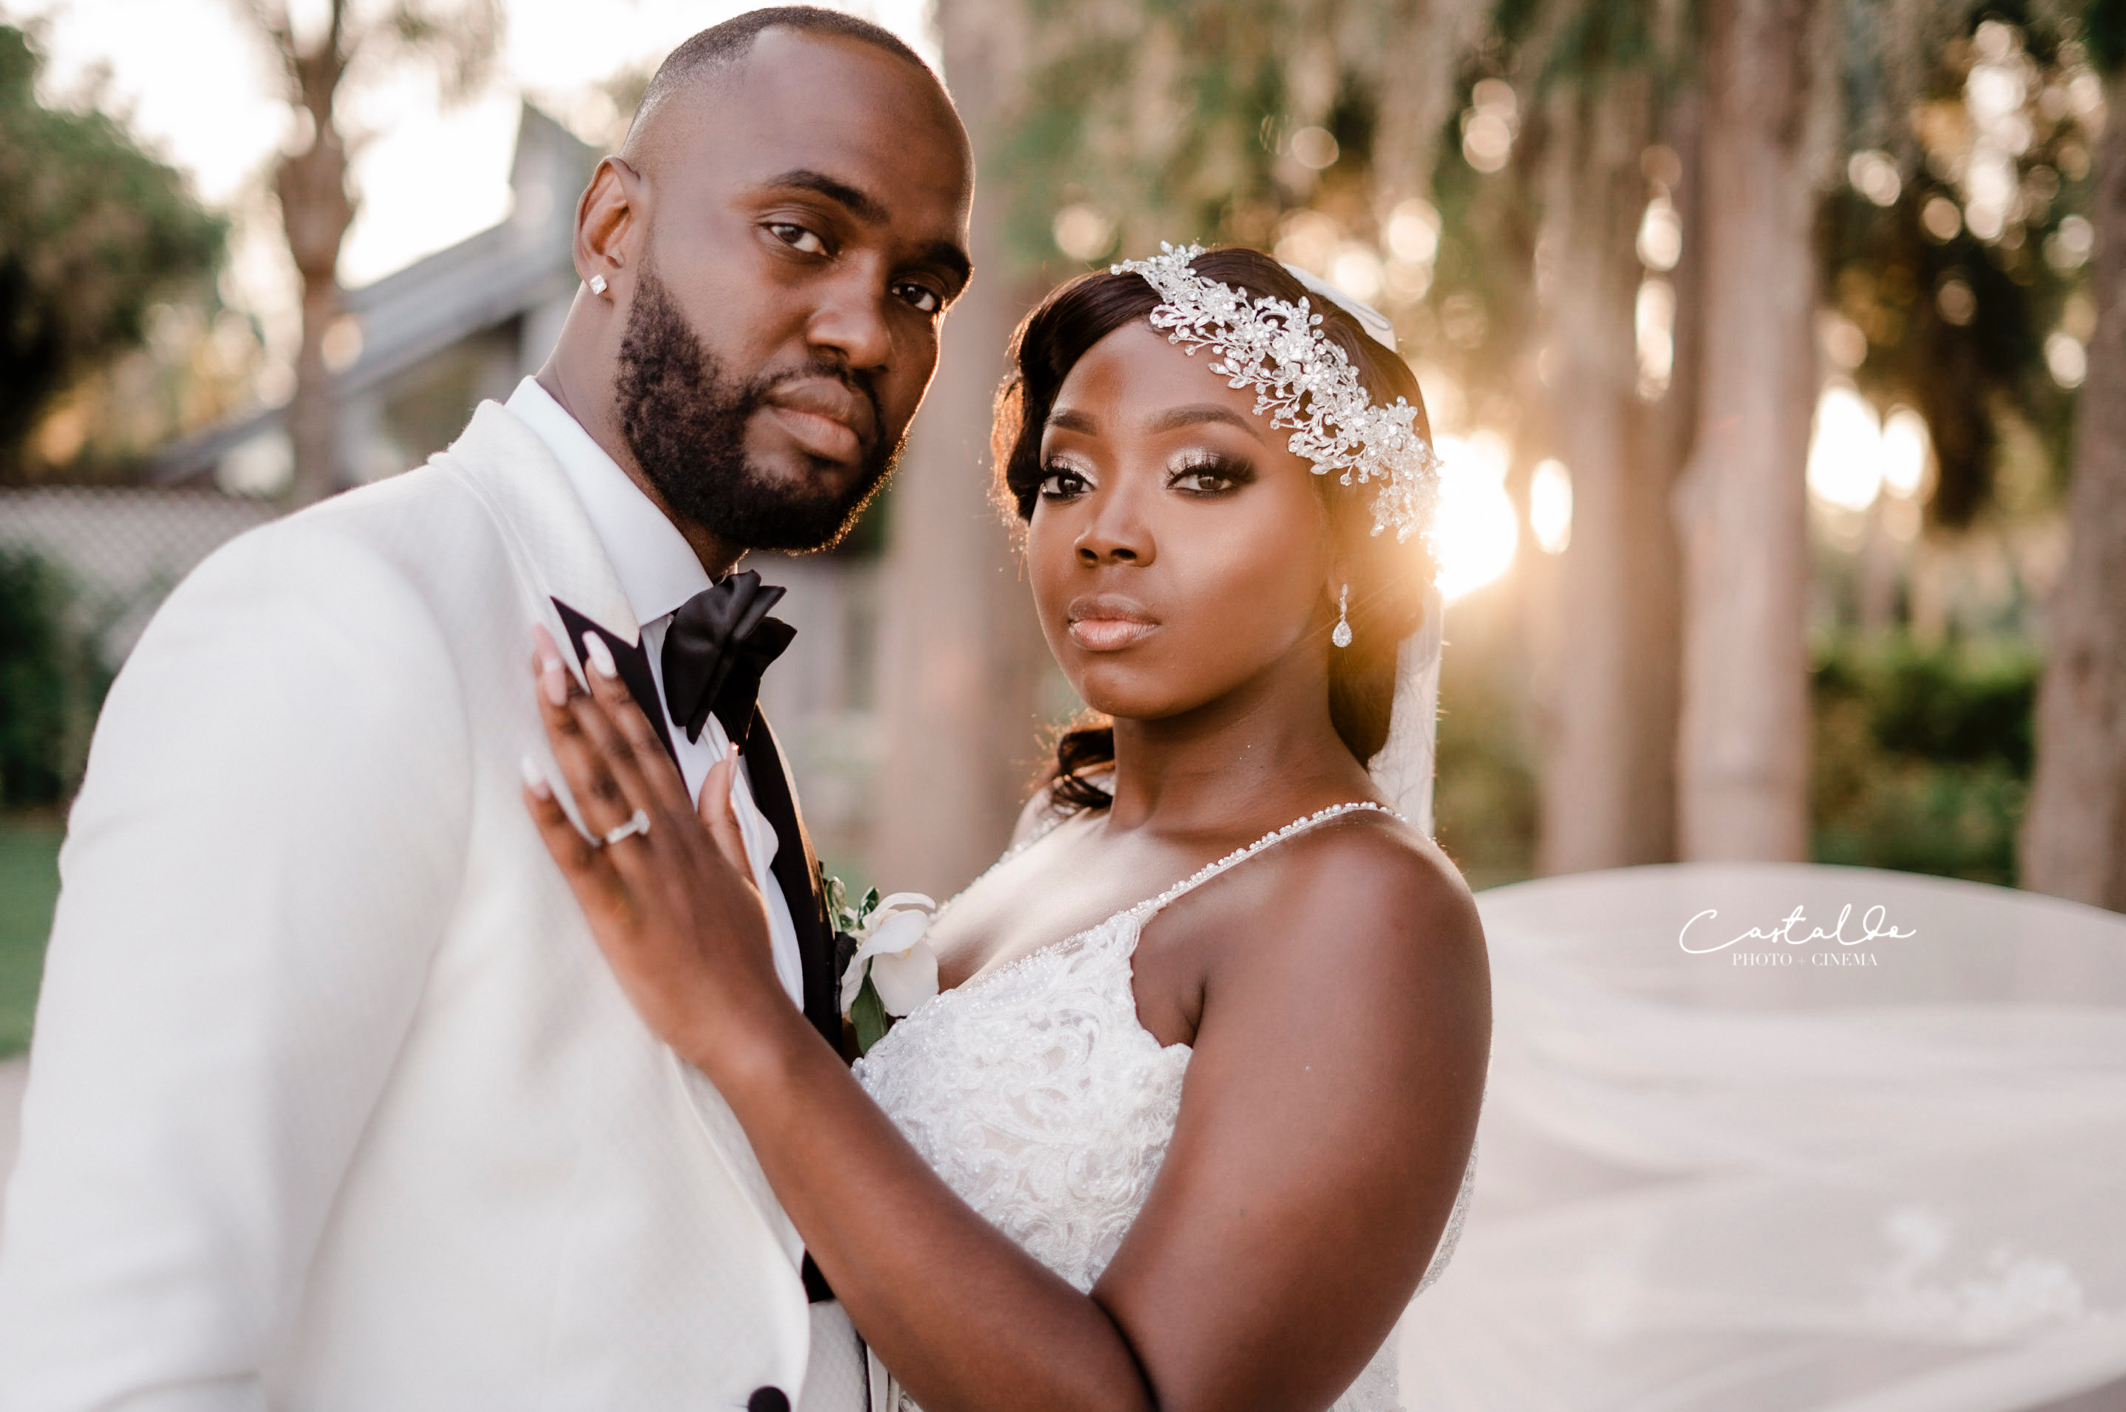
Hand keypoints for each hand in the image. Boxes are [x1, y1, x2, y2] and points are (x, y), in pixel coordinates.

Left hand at [520, 624, 793, 1071]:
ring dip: (568, 731)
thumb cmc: (740, 960)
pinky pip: (578, 856)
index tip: (595, 650)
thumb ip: (724, 816)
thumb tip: (726, 761)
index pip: (649, 748)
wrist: (747, 1024)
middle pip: (619, 753)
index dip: (619, 697)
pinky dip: (552, 815)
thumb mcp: (742, 877)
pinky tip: (526, 776)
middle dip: (582, 694)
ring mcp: (643, 873)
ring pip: (600, 789)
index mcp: (690, 832)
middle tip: (549, 641)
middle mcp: (666, 840)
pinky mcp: (616, 913)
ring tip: (541, 679)